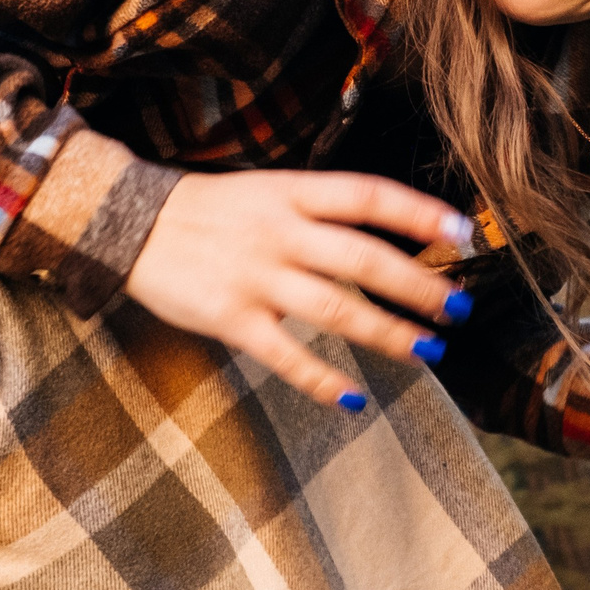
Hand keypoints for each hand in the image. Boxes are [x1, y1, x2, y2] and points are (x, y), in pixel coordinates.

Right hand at [122, 170, 476, 408]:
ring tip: (427, 351)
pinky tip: (354, 398)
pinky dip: (323, 380)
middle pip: (363, 259)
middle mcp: (278, 232)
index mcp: (290, 193)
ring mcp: (255, 277)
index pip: (366, 197)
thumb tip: (385, 237)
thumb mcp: (265, 192)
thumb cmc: (209, 212)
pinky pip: (287, 356)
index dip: (417, 213)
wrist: (128, 223)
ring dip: (388, 333)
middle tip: (459, 307)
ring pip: (336, 309)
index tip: (461, 232)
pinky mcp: (230, 318)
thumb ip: (316, 211)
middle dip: (418, 285)